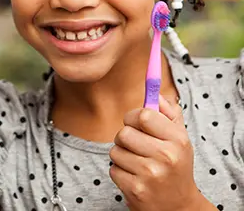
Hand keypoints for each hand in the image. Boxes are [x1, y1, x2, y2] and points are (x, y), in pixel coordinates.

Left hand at [109, 95, 200, 210]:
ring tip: (137, 163)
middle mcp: (166, 157)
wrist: (179, 207)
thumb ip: (169, 113)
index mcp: (178, 140)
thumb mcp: (180, 139)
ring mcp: (150, 175)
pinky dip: (119, 172)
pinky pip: (113, 169)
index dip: (132, 116)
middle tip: (135, 144)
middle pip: (124, 133)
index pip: (143, 115)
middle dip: (124, 137)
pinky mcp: (136, 190)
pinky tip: (134, 177)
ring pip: (115, 150)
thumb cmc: (176, 166)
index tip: (134, 121)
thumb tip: (156, 93)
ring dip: (121, 155)